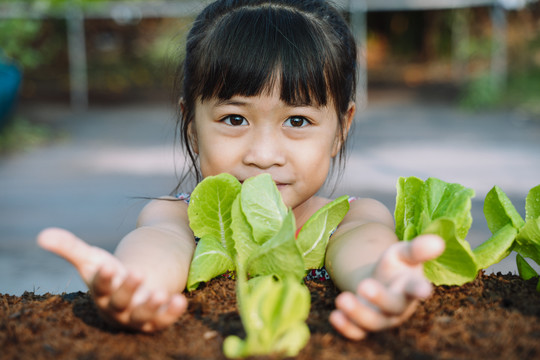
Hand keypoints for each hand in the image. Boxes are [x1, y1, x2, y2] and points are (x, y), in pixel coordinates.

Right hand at [37, 227, 186, 331]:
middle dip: (128, 289)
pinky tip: (180, 300)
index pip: (100, 287)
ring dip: (151, 306)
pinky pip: (164, 320)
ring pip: (142, 316)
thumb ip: (70, 248)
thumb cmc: (109, 274)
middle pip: (121, 302)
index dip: (103, 278)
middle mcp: (118, 308)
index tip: (107, 265)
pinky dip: (171, 312)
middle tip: (138, 272)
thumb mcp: (93, 260)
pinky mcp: (156, 321)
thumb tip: (42, 235)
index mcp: (102, 293)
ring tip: (159, 294)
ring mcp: (138, 316)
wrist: (131, 292)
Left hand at [329, 234, 444, 339]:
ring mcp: (382, 317)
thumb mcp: (403, 252)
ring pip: (373, 321)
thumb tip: (438, 241)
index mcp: (411, 286)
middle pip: (392, 306)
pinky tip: (335, 316)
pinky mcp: (364, 324)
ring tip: (342, 299)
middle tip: (364, 285)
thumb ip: (416, 248)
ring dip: (358, 313)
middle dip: (380, 298)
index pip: (417, 287)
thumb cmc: (395, 266)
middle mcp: (398, 305)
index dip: (420, 289)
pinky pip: (357, 331)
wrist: (378, 280)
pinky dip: (347, 327)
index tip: (424, 290)